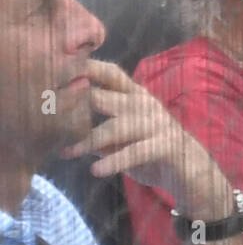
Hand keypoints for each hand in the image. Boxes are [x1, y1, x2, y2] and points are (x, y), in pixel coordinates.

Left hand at [64, 60, 232, 219]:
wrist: (192, 175)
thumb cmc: (153, 155)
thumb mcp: (121, 143)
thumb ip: (97, 135)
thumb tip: (61, 135)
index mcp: (135, 97)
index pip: (109, 74)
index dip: (84, 69)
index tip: (55, 72)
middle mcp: (145, 105)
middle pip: (104, 97)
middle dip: (74, 106)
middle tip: (48, 115)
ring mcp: (157, 124)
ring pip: (116, 127)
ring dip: (89, 141)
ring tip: (67, 153)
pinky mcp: (167, 145)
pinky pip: (135, 151)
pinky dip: (114, 161)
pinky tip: (96, 170)